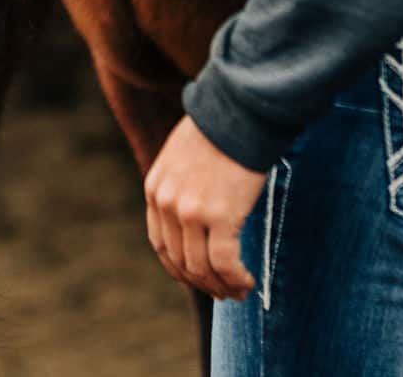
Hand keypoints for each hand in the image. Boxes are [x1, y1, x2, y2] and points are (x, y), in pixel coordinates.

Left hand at [145, 115, 266, 301]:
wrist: (238, 110)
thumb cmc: (219, 127)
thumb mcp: (182, 154)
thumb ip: (180, 183)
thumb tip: (193, 211)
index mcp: (155, 189)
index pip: (161, 243)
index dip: (179, 268)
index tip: (197, 278)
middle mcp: (168, 204)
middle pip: (180, 261)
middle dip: (202, 282)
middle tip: (223, 292)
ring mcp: (192, 212)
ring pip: (203, 268)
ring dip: (221, 286)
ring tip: (239, 291)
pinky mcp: (220, 216)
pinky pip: (226, 263)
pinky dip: (236, 278)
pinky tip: (248, 281)